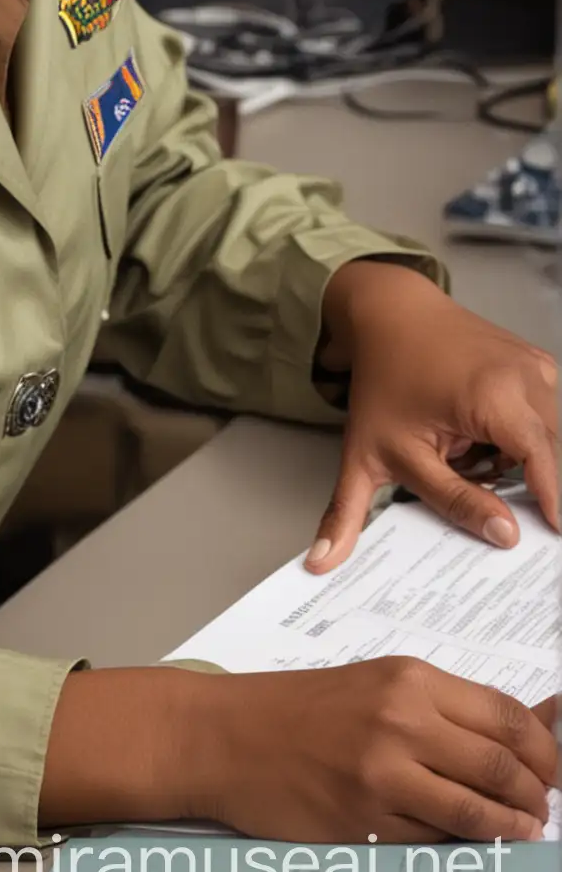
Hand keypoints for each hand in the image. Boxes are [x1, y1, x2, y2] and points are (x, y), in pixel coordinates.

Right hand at [193, 659, 554, 843]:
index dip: (546, 750)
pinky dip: (463, 849)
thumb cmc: (303, 708)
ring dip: (511, 829)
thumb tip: (532, 726)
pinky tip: (472, 845)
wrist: (230, 735)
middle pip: (502, 767)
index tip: (555, 768)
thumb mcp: (378, 683)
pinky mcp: (365, 824)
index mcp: (409, 679)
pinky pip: (435, 844)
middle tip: (545, 808)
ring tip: (521, 831)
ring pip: (476, 814)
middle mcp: (401, 722)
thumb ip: (446, 707)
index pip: (508, 717)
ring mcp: (383, 776)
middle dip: (537, 796)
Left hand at [306, 262, 558, 571]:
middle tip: (469, 477)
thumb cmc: (384, 376)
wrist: (390, 311)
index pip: (542, 462)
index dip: (550, 502)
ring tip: (463, 452)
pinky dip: (515, 435)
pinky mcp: (535, 364)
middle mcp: (525, 375)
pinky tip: (477, 433)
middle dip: (516, 483)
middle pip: (544, 456)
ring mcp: (534, 366)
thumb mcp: (369, 452)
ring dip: (513, 459)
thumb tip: (331, 560)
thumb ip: (355, 512)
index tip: (549, 536)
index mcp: (496, 395)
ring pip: (543, 439)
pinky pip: (539, 417)